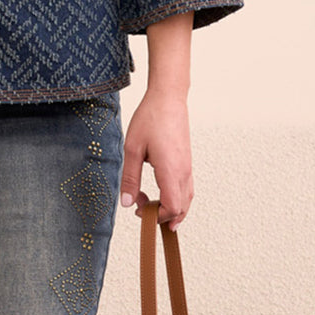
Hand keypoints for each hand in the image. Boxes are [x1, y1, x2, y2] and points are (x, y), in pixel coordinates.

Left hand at [118, 88, 192, 230]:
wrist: (168, 99)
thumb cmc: (150, 119)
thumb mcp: (132, 149)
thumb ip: (130, 178)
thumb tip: (126, 203)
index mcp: (171, 170)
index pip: (172, 207)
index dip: (157, 216)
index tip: (139, 210)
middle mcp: (184, 172)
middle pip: (182, 208)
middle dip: (163, 216)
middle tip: (142, 208)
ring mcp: (187, 167)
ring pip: (186, 199)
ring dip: (171, 208)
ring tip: (151, 205)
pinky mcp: (187, 162)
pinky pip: (186, 188)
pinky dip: (176, 198)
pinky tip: (162, 192)